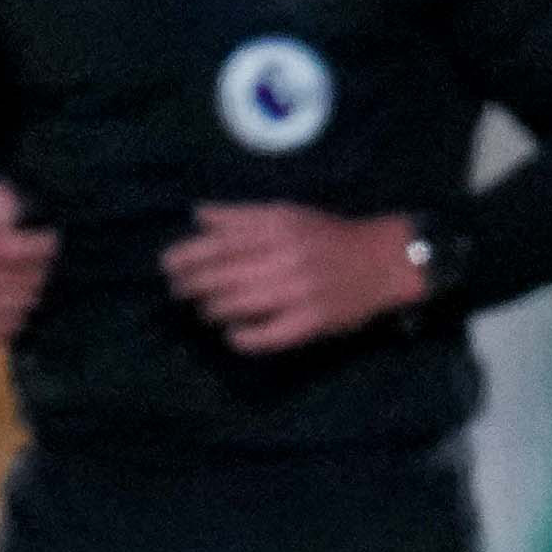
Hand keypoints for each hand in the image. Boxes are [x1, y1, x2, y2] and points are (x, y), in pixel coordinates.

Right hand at [0, 180, 56, 347]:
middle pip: (11, 279)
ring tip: (36, 279)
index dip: (34, 246)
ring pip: (10, 305)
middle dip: (36, 269)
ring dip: (30, 292)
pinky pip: (2, 329)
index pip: (4, 250)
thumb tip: (8, 222)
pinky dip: (18, 315)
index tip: (51, 239)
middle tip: (46, 262)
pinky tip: (21, 301)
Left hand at [164, 204, 426, 353]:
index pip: (220, 243)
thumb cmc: (330, 236)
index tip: (168, 265)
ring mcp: (298, 293)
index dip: (188, 256)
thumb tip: (199, 215)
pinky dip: (244, 338)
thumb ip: (242, 215)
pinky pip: (268, 336)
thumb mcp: (288, 213)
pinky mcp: (311, 322)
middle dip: (193, 285)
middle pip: (224, 276)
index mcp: (278, 228)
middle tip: (178, 291)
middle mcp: (285, 258)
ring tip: (204, 311)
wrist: (384, 261)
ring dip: (213, 310)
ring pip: (240, 305)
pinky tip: (232, 336)